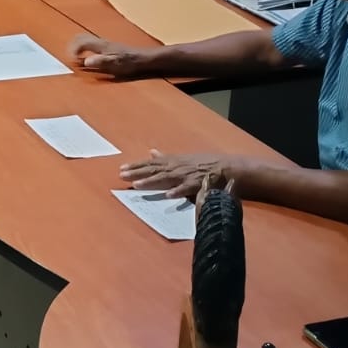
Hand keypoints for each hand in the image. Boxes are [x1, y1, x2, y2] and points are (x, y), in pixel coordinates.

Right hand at [69, 34, 159, 78]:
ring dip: (77, 46)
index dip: (73, 51)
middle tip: (70, 58)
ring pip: (85, 39)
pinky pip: (90, 43)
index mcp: (100, 45)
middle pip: (80, 37)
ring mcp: (104, 43)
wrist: (143, 58)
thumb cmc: (129, 63)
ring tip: (76, 58)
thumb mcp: (115, 64)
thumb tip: (85, 61)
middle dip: (72, 46)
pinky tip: (88, 57)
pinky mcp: (107, 47)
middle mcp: (100, 41)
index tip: (72, 61)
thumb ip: (100, 62)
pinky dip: (83, 48)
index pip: (81, 42)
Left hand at [119, 149, 244, 199]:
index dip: (136, 166)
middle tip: (122, 175)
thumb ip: (165, 157)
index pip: (151, 163)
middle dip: (137, 172)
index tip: (121, 168)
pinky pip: (186, 189)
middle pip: (154, 170)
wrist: (227, 167)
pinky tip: (168, 195)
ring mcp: (186, 175)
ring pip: (166, 178)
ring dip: (152, 181)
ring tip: (138, 185)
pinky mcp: (197, 184)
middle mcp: (177, 166)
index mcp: (173, 161)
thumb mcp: (182, 158)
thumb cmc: (203, 163)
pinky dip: (177, 191)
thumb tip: (151, 152)